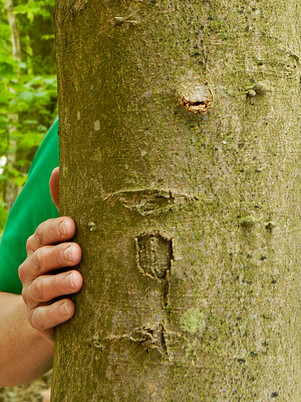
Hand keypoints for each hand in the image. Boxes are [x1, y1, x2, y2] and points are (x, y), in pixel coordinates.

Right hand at [18, 167, 81, 340]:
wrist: (58, 308)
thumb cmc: (71, 261)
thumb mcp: (69, 235)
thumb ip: (65, 205)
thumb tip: (58, 168)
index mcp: (41, 245)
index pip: (42, 233)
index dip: (55, 229)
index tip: (72, 225)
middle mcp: (33, 269)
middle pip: (40, 259)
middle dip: (57, 254)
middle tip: (78, 252)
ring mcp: (34, 295)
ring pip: (41, 288)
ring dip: (59, 283)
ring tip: (79, 280)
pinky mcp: (41, 320)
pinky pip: (43, 317)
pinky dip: (56, 313)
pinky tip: (71, 308)